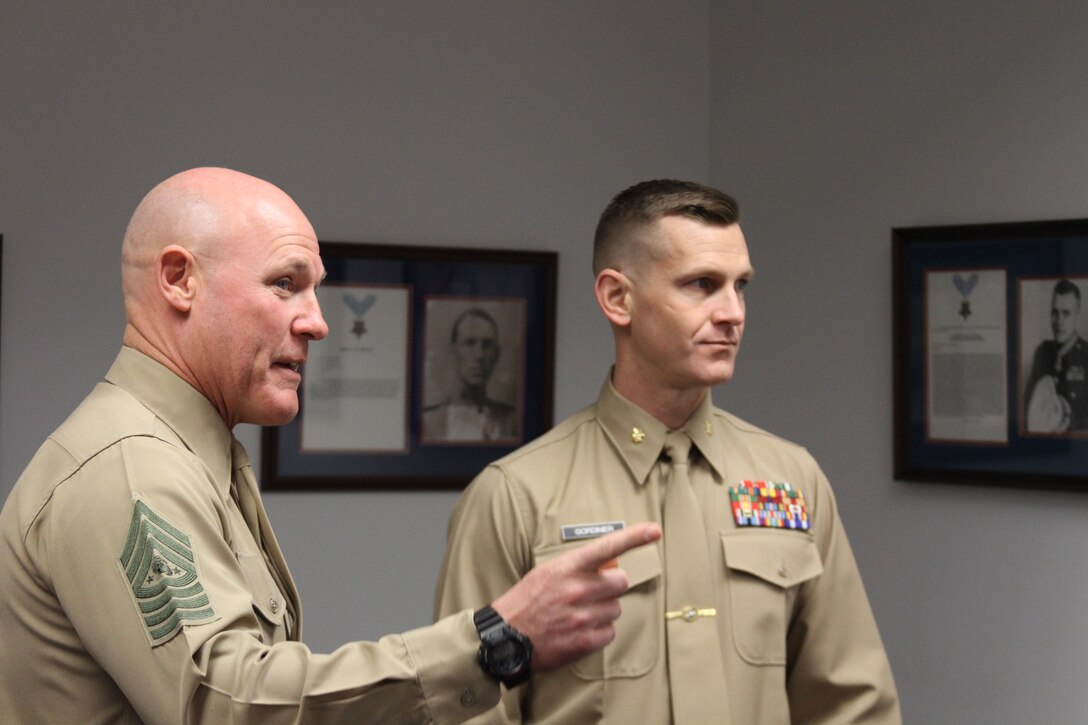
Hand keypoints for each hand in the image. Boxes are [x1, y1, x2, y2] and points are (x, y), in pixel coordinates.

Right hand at [491, 522, 661, 670]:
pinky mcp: (585, 640)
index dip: (635, 537)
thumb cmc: (525, 602)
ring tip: (578, 615)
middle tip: (591, 593)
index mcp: (567, 568)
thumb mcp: (546, 573)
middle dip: (610, 587)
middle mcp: (578, 589)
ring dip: (603, 611)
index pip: (607, 547)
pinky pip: (610, 632)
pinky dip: (598, 632)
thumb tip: (609, 564)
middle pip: (620, 582)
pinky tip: (578, 630)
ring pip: (616, 608)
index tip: (655, 530)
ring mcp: (583, 616)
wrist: (505, 637)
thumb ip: (577, 567)